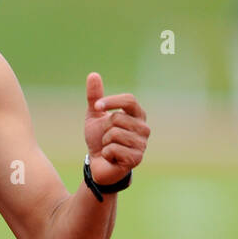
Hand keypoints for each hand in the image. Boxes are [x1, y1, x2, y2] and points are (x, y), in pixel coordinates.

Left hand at [84, 72, 149, 186]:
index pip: (129, 100)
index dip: (111, 102)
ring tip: (109, 147)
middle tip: (107, 138)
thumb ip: (95, 97)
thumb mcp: (94, 116)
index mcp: (137, 115)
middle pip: (118, 118)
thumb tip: (93, 74)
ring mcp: (142, 144)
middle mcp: (143, 128)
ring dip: (105, 142)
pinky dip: (106, 153)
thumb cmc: (99, 139)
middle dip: (105, 128)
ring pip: (114, 134)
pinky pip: (113, 149)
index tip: (98, 107)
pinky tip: (111, 157)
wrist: (98, 164)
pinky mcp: (136, 158)